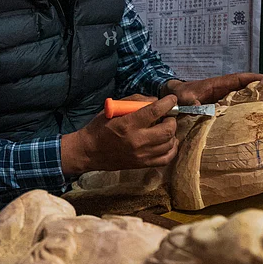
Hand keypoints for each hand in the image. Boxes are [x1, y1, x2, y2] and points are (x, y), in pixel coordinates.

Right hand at [61, 94, 178, 174]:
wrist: (89, 151)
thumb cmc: (100, 128)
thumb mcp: (113, 109)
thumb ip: (135, 101)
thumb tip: (155, 100)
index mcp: (128, 124)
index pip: (155, 111)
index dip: (167, 103)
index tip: (172, 99)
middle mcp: (137, 140)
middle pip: (167, 130)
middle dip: (172, 120)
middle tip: (168, 115)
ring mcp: (141, 155)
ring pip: (169, 144)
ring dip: (172, 133)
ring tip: (167, 127)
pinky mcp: (143, 164)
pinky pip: (166, 159)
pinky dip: (172, 149)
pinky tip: (169, 142)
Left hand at [161, 73, 262, 105]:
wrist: (171, 98)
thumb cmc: (178, 95)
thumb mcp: (183, 97)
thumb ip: (191, 101)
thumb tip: (199, 106)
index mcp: (217, 84)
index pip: (239, 79)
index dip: (254, 78)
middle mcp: (223, 90)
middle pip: (247, 87)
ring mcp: (223, 99)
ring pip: (244, 97)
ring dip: (258, 100)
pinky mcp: (221, 108)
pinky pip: (237, 108)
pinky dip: (247, 110)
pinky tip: (257, 118)